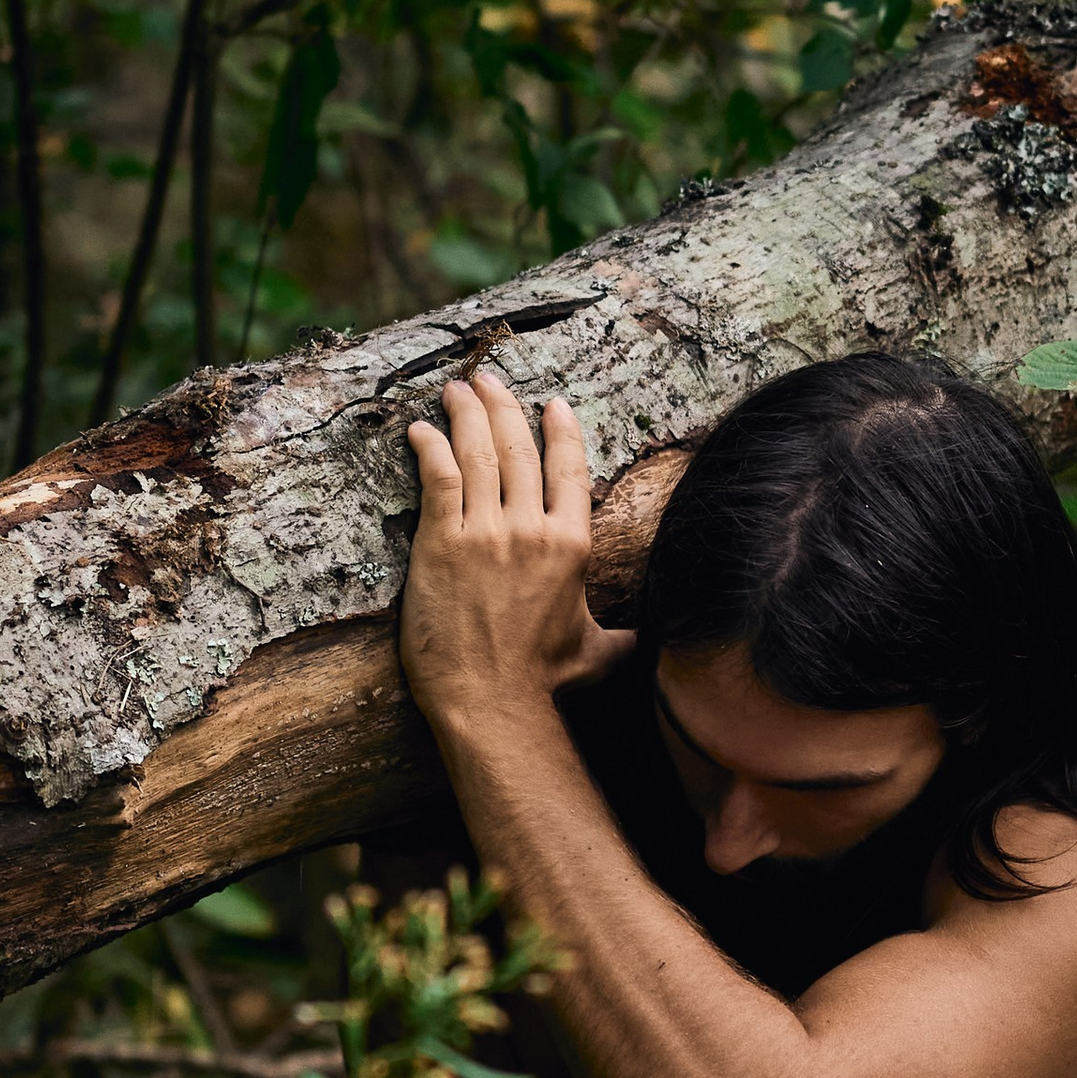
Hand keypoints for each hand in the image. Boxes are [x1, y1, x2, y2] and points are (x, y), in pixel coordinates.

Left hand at [401, 371, 631, 738]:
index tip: (554, 405)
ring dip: (467, 416)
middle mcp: (531, 529)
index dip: (561, 433)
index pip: (570, 472)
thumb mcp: (595, 655)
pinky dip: (431, 450)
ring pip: (479, 456)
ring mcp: (485, 534)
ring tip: (458, 390)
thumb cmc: (541, 681)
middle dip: (505, 409)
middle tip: (490, 381)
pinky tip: (422, 431)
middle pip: (519, 452)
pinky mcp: (442, 544)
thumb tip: (654, 645)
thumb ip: (624, 639)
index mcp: (571, 546)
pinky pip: (439, 481)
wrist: (490, 697)